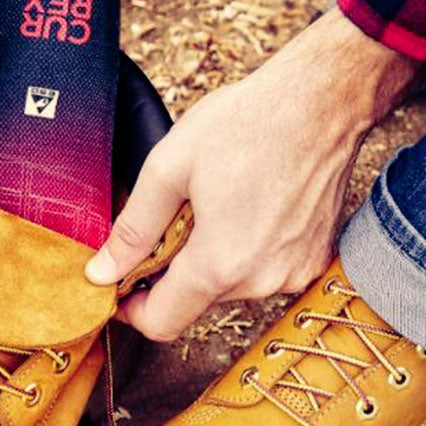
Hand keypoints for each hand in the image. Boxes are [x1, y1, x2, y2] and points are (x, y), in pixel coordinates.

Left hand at [86, 9, 424, 340]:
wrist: (323, 102)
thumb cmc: (249, 123)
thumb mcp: (170, 167)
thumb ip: (133, 230)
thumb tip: (102, 272)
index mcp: (220, 263)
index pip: (162, 323)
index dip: (133, 309)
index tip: (123, 283)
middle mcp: (262, 281)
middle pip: (196, 300)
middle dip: (175, 269)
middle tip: (178, 213)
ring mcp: (293, 273)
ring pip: (231, 285)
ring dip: (214, 257)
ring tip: (221, 201)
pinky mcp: (314, 260)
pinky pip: (264, 270)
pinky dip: (248, 249)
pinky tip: (251, 205)